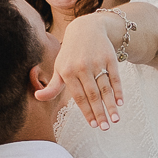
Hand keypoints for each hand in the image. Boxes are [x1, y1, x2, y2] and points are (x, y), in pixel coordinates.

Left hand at [36, 11, 122, 128]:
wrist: (86, 28)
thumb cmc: (70, 53)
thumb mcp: (59, 67)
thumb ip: (52, 86)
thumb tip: (37, 97)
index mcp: (68, 71)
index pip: (78, 96)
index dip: (86, 111)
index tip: (92, 125)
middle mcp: (82, 67)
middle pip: (92, 94)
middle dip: (99, 112)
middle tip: (105, 128)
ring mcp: (97, 62)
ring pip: (105, 88)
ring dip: (110, 105)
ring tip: (115, 120)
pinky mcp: (109, 58)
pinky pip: (115, 77)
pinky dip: (118, 90)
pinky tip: (120, 103)